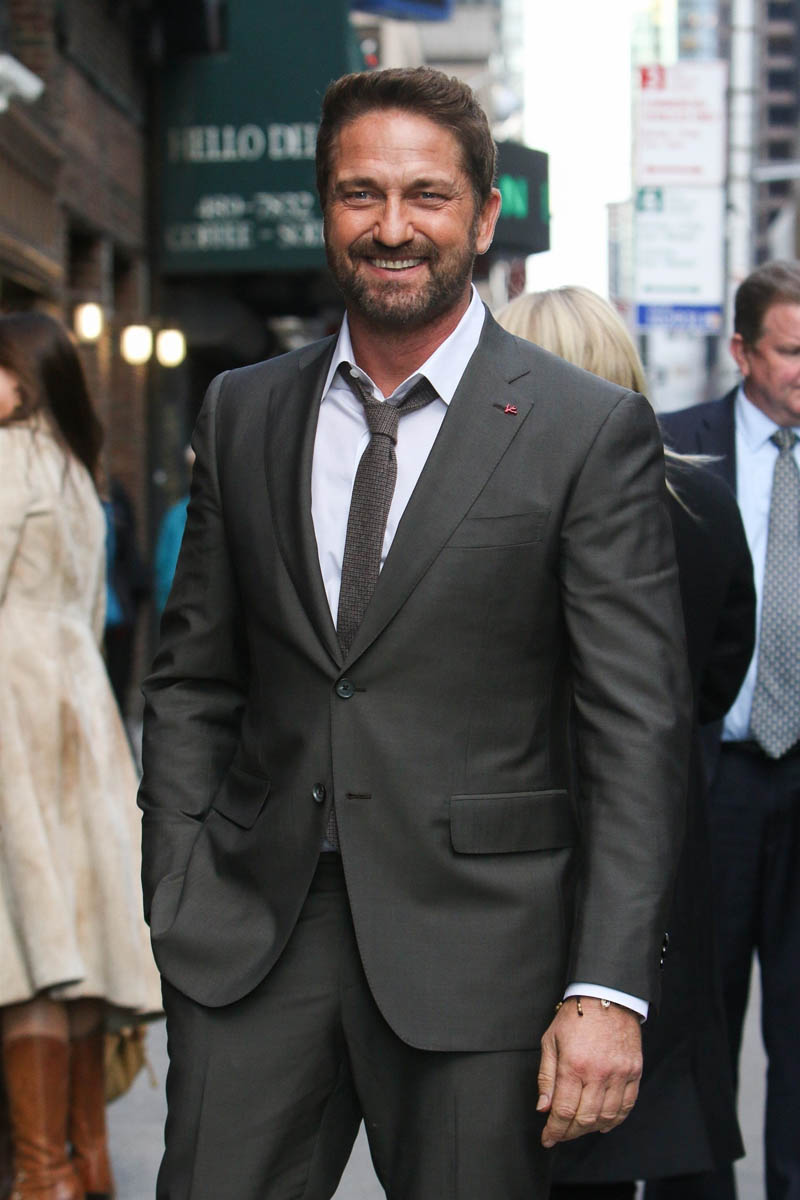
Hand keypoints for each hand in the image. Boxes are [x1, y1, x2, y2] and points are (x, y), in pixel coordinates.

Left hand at [537, 997, 641, 1147]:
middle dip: (569, 1133)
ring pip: (607, 1118)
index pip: (564, 1111)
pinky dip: (615, 1121)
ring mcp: (619, 1074)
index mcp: (573, 1065)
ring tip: (579, 1128)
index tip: (548, 1139)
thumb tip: (544, 1109)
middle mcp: (598, 1073)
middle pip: (585, 1119)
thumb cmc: (575, 1017)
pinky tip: (603, 1123)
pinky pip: (626, 1107)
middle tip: (561, 1135)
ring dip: (591, 1129)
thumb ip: (546, 1077)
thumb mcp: (550, 1041)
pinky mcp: (634, 1072)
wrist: (606, 996)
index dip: (554, 1131)